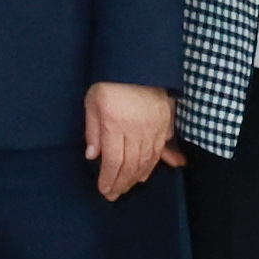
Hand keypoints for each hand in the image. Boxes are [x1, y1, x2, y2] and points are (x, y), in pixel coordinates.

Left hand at [83, 82, 175, 201]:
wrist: (138, 64)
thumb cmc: (110, 83)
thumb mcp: (92, 104)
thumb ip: (92, 131)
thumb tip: (93, 156)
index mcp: (115, 125)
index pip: (113, 161)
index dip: (109, 179)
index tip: (105, 190)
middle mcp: (137, 130)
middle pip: (131, 164)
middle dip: (122, 182)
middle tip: (115, 194)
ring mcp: (154, 127)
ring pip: (148, 160)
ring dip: (138, 176)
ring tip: (129, 186)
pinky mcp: (166, 123)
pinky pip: (162, 149)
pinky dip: (156, 163)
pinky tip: (150, 173)